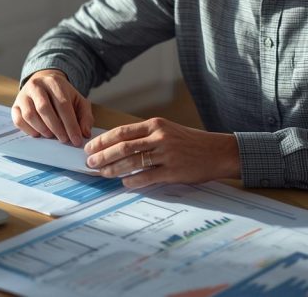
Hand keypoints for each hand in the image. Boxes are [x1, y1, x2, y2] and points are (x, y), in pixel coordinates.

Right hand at [11, 69, 93, 146]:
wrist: (44, 85)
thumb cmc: (63, 96)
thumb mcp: (78, 101)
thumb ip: (85, 116)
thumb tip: (84, 133)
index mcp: (54, 82)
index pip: (63, 104)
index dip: (70, 124)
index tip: (76, 140)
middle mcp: (36, 85)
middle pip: (44, 109)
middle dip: (56, 128)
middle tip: (64, 140)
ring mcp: (23, 95)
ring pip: (30, 115)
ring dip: (42, 129)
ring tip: (51, 136)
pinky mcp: (15, 105)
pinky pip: (18, 120)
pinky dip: (28, 130)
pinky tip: (38, 134)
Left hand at [83, 117, 240, 187]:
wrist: (217, 152)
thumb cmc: (189, 142)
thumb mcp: (167, 131)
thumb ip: (144, 136)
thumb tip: (116, 146)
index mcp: (155, 124)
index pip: (121, 132)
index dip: (102, 141)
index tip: (90, 148)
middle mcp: (159, 137)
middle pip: (123, 146)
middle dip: (102, 156)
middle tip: (90, 163)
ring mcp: (167, 154)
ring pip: (132, 162)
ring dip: (113, 169)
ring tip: (102, 173)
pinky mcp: (173, 171)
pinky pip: (147, 177)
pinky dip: (132, 181)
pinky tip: (124, 183)